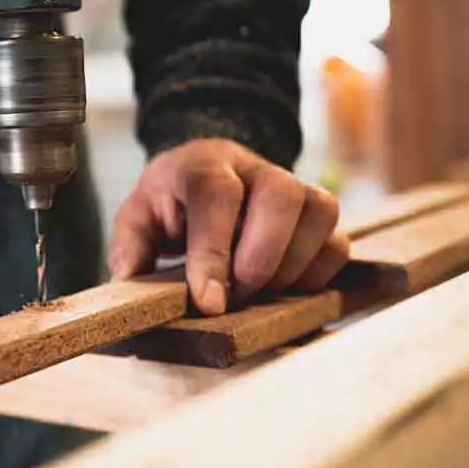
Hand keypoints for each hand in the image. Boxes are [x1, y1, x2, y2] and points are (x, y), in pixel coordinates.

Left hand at [108, 139, 349, 314]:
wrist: (204, 172)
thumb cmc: (171, 202)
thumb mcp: (138, 217)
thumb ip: (131, 247)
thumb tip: (132, 284)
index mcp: (202, 165)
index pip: (215, 194)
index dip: (214, 251)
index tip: (210, 302)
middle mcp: (254, 168)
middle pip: (281, 194)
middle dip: (261, 258)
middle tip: (237, 295)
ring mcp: (292, 185)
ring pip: (319, 212)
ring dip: (291, 267)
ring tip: (258, 290)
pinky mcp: (316, 213)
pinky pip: (338, 241)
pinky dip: (316, 273)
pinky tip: (284, 286)